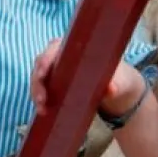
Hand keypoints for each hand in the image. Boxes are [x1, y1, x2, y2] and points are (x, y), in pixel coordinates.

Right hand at [30, 38, 147, 117]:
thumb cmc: (120, 78)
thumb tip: (111, 89)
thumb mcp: (121, 80)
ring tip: (43, 109)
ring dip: (36, 92)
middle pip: (42, 62)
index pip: (54, 47)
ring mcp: (59, 68)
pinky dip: (40, 98)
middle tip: (42, 100)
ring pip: (40, 76)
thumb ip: (117, 84)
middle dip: (38, 80)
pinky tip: (43, 111)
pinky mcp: (57, 81)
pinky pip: (43, 87)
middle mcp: (64, 54)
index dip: (45, 59)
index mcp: (78, 45)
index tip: (43, 73)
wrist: (120, 87)